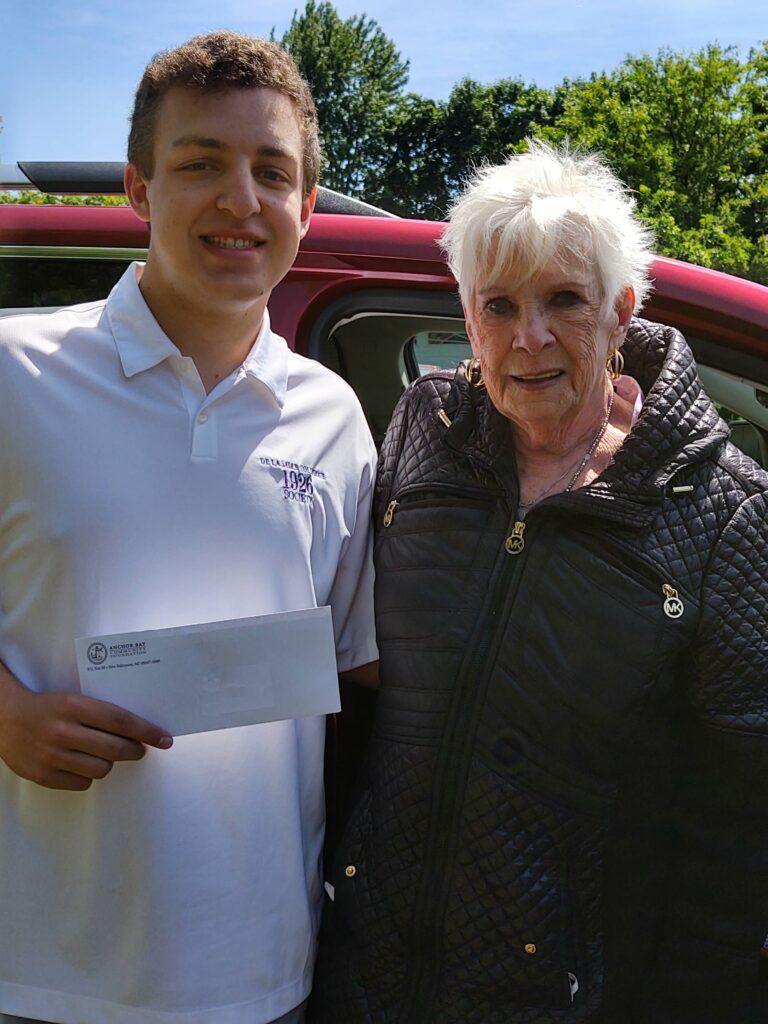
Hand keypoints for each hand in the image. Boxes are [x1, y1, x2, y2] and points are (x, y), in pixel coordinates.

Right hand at [0, 666, 172, 790]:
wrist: (4, 719)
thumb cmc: (48, 708)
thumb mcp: (74, 700)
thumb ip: (102, 714)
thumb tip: (140, 731)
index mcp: (74, 706)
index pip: (121, 720)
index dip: (147, 731)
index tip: (165, 739)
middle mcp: (62, 731)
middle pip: (115, 748)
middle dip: (134, 750)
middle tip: (138, 749)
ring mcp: (51, 755)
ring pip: (101, 769)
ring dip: (108, 763)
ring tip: (101, 754)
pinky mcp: (42, 776)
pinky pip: (82, 783)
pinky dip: (88, 775)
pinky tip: (81, 764)